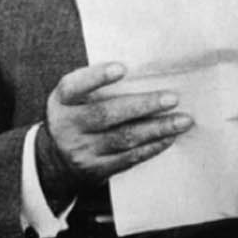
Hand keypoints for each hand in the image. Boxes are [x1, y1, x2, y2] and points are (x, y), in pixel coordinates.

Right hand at [37, 62, 191, 207]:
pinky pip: (128, 158)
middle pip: (106, 114)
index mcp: (61, 101)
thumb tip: (144, 73)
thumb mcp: (73, 99)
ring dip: (157, 129)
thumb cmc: (76, 117)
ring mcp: (81, 150)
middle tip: (172, 98)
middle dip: (143, 105)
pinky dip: (152, 147)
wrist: (56, 162)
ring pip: (123, 138)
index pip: (74, 86)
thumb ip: (95, 86)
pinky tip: (169, 137)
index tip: (123, 68)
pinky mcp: (95, 170)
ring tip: (182, 121)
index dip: (97, 77)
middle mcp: (66, 126)